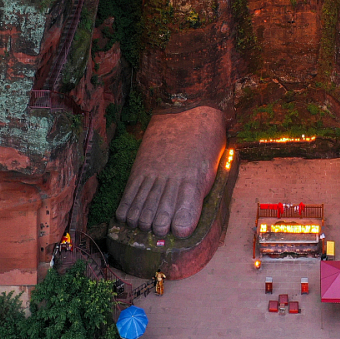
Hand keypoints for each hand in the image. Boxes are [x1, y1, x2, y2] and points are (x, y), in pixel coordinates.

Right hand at [114, 106, 225, 238]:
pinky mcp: (140, 167)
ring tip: (144, 225)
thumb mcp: (213, 166)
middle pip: (158, 220)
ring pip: (141, 211)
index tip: (180, 231)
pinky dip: (126, 210)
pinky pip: (129, 195)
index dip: (179, 231)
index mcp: (194, 184)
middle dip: (158, 230)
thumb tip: (188, 215)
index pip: (183, 220)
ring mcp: (154, 174)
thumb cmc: (207, 138)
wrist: (190, 107)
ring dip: (141, 223)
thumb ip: (200, 192)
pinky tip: (128, 216)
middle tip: (160, 230)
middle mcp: (172, 181)